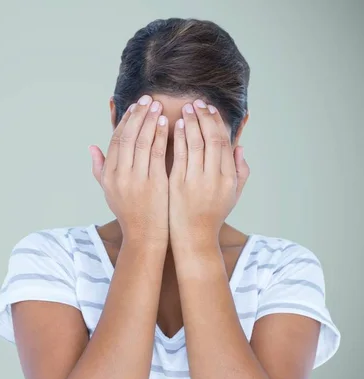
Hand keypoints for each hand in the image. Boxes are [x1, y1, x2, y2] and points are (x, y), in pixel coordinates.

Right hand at [89, 95, 169, 245]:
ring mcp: (136, 179)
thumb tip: (91, 147)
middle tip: (148, 99)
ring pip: (141, 141)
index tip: (135, 106)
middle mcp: (119, 176)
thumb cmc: (129, 211)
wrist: (144, 234)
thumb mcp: (108, 191)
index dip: (125, 121)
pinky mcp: (153, 183)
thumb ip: (99, 168)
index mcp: (109, 175)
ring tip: (158, 106)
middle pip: (127, 136)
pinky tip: (167, 124)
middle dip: (138, 115)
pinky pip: (156, 153)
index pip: (115, 140)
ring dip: (150, 120)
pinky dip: (161, 136)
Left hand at [168, 100, 249, 248]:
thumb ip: (240, 171)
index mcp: (229, 178)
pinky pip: (180, 156)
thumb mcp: (233, 195)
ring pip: (196, 144)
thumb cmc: (212, 215)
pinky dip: (179, 138)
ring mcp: (196, 181)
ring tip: (186, 108)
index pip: (225, 142)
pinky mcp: (179, 185)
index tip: (210, 109)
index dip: (217, 123)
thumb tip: (240, 147)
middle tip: (197, 102)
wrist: (194, 237)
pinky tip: (175, 125)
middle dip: (205, 118)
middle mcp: (215, 178)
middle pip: (212, 139)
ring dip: (192, 123)